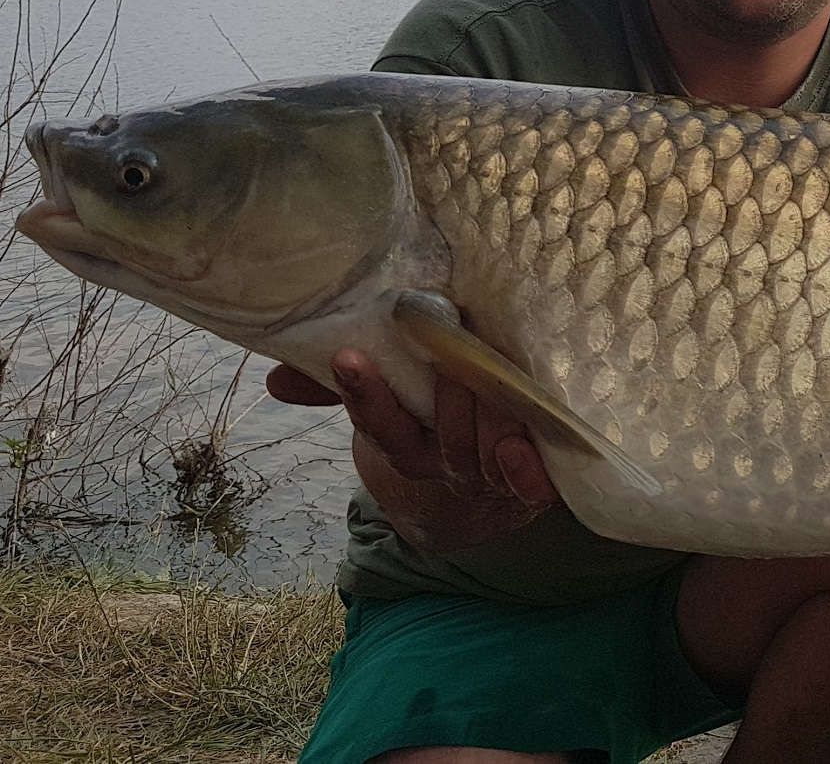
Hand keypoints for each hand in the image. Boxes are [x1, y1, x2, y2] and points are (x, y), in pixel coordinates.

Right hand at [266, 352, 558, 552]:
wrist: (486, 497)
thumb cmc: (432, 426)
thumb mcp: (388, 408)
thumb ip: (341, 389)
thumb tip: (276, 379)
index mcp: (404, 444)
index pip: (380, 425)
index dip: (365, 395)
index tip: (348, 357)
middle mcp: (443, 465)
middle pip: (439, 439)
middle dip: (443, 401)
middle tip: (450, 357)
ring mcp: (486, 478)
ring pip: (482, 454)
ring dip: (487, 422)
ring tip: (492, 383)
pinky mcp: (528, 487)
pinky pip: (530, 488)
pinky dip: (525, 471)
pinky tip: (520, 447)